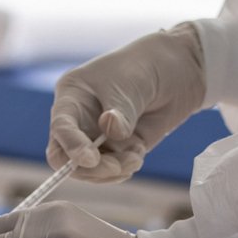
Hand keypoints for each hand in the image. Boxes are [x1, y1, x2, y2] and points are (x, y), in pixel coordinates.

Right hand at [47, 24, 206, 182]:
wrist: (176, 71)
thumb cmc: (143, 66)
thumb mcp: (130, 84)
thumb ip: (121, 113)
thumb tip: (111, 132)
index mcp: (72, 97)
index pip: (61, 127)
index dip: (71, 145)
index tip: (91, 159)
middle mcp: (79, 120)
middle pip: (66, 156)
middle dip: (89, 168)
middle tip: (116, 167)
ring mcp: (98, 136)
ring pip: (90, 169)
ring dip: (112, 170)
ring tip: (135, 157)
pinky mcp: (118, 149)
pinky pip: (113, 170)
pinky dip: (125, 168)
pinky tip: (138, 152)